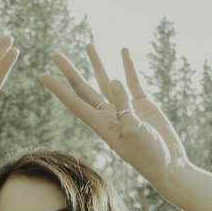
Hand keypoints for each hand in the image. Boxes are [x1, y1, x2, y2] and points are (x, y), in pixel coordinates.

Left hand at [39, 44, 188, 188]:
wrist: (168, 165)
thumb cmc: (148, 155)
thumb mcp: (133, 131)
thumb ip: (122, 106)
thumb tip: (113, 80)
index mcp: (102, 124)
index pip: (75, 102)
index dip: (58, 89)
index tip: (42, 76)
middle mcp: (109, 115)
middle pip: (84, 88)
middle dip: (70, 72)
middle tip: (55, 55)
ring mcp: (125, 108)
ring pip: (106, 81)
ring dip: (97, 64)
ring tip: (88, 45)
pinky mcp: (142, 105)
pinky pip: (133, 81)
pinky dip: (128, 66)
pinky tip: (123, 51)